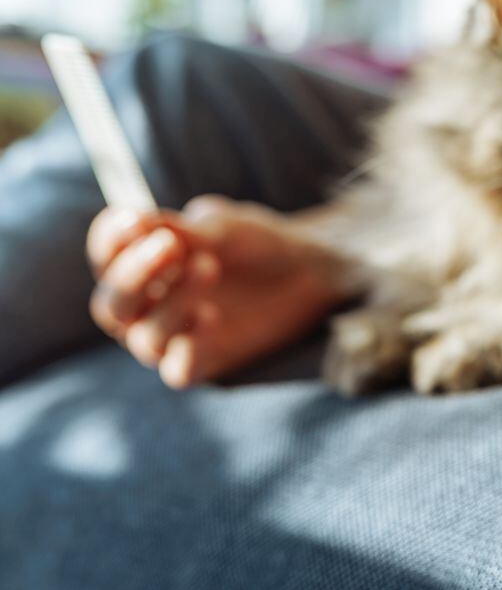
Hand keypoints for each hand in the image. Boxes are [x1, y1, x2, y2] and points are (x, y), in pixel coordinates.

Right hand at [87, 196, 347, 388]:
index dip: (111, 240)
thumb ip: (180, 231)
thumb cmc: (257, 242)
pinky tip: (210, 317)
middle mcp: (147, 306)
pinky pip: (177, 370)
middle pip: (111, 305)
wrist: (308, 269)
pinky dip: (186, 348)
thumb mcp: (221, 227)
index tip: (133, 219)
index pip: (105, 257)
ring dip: (172, 303)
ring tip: (209, 267)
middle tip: (170, 246)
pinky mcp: (204, 362)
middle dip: (133, 276)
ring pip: (143, 338)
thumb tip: (136, 221)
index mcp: (140, 264)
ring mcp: (173, 338)